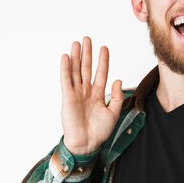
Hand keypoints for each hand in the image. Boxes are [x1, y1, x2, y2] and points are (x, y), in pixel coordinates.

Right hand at [61, 36, 123, 154]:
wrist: (87, 143)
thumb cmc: (100, 131)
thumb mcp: (114, 113)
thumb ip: (116, 96)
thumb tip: (118, 80)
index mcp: (97, 95)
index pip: (101, 73)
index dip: (102, 61)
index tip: (104, 48)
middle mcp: (86, 92)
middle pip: (87, 68)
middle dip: (87, 54)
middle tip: (87, 39)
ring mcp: (76, 93)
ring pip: (76, 71)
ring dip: (76, 57)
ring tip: (77, 43)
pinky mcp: (67, 97)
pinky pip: (66, 80)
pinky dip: (66, 68)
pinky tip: (66, 57)